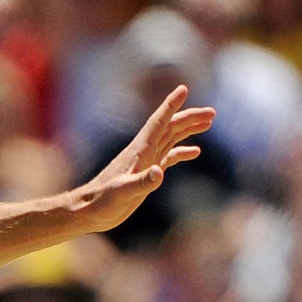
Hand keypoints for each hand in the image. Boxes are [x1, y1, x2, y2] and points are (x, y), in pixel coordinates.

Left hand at [70, 86, 215, 234]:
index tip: (183, 88)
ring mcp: (146, 162)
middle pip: (170, 127)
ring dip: (188, 129)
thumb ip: (142, 182)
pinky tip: (195, 152)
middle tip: (212, 113)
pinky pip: (168, 157)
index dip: (170, 105)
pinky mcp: (146, 174)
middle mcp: (144, 152)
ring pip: (171, 138)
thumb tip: (160, 172)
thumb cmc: (101, 201)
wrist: (89, 212)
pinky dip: (182, 152)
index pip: (158, 122)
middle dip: (190, 117)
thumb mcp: (122, 192)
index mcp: (139, 150)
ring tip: (208, 122)